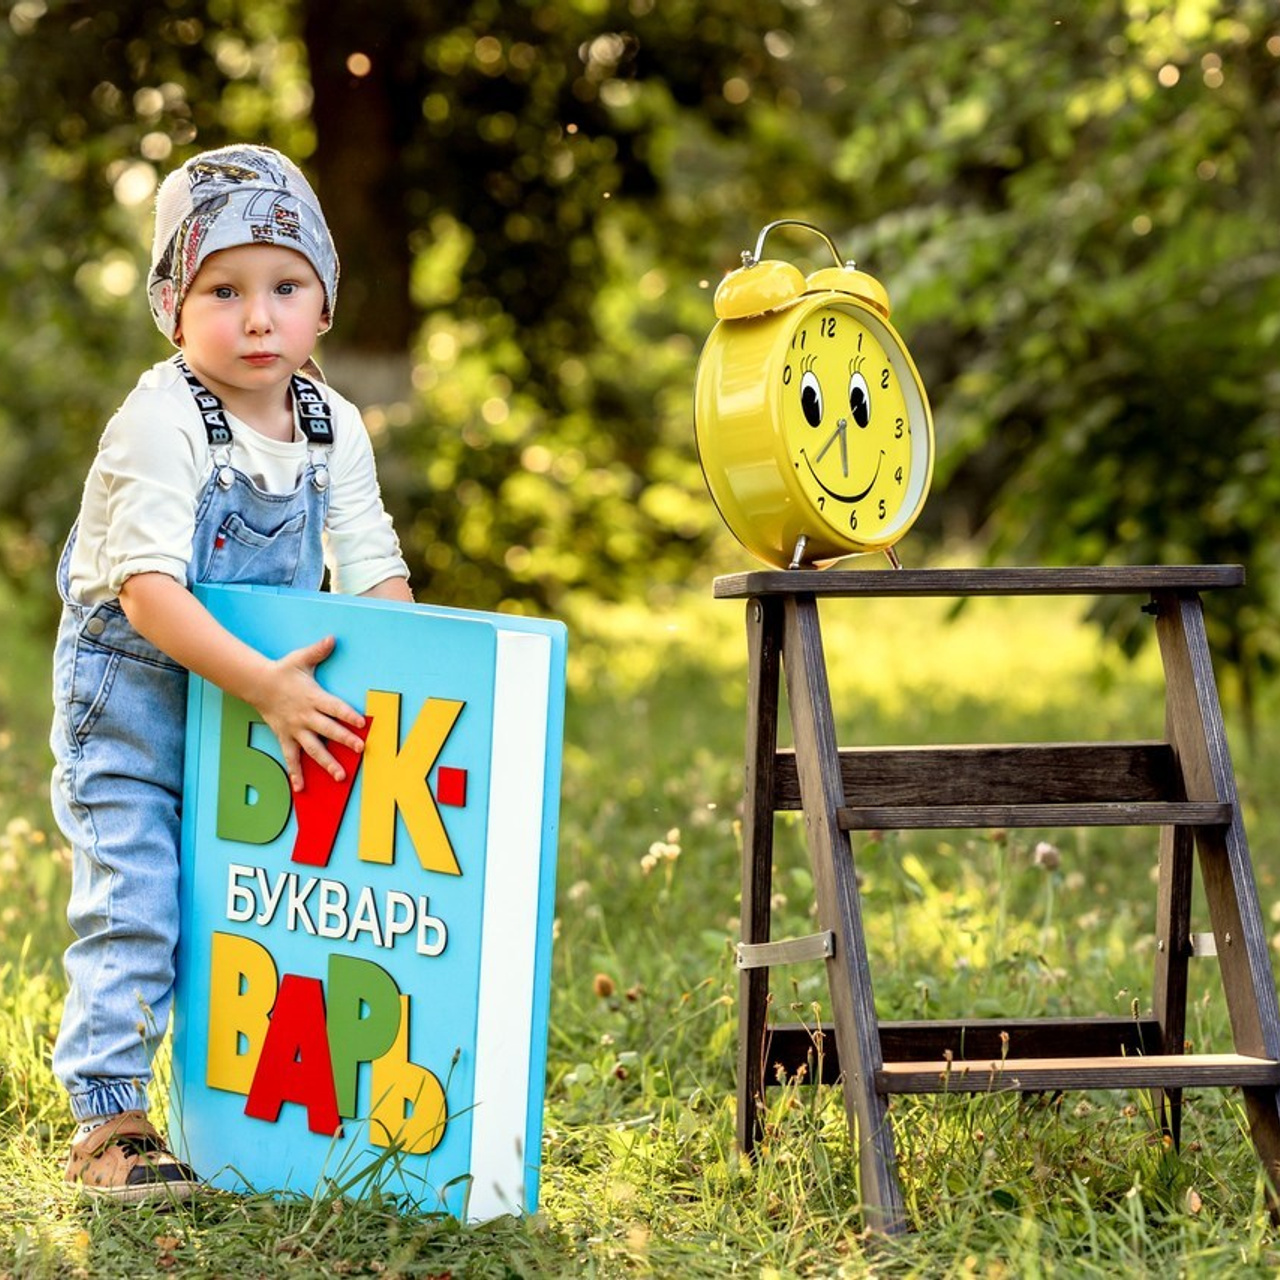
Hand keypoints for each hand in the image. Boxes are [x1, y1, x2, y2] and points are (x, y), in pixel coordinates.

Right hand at [251, 635, 365, 791]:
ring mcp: (295, 729)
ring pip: (313, 749)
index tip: (363, 722)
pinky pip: (291, 758)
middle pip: (328, 730)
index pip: (334, 707)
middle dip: (344, 740)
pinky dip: (296, 773)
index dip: (348, 714)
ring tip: (340, 776)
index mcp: (313, 697)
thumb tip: (333, 638)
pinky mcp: (285, 737)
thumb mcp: (301, 658)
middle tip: (361, 750)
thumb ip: (319, 650)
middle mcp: (305, 716)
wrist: (257, 684)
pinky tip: (301, 788)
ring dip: (327, 763)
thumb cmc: (284, 671)